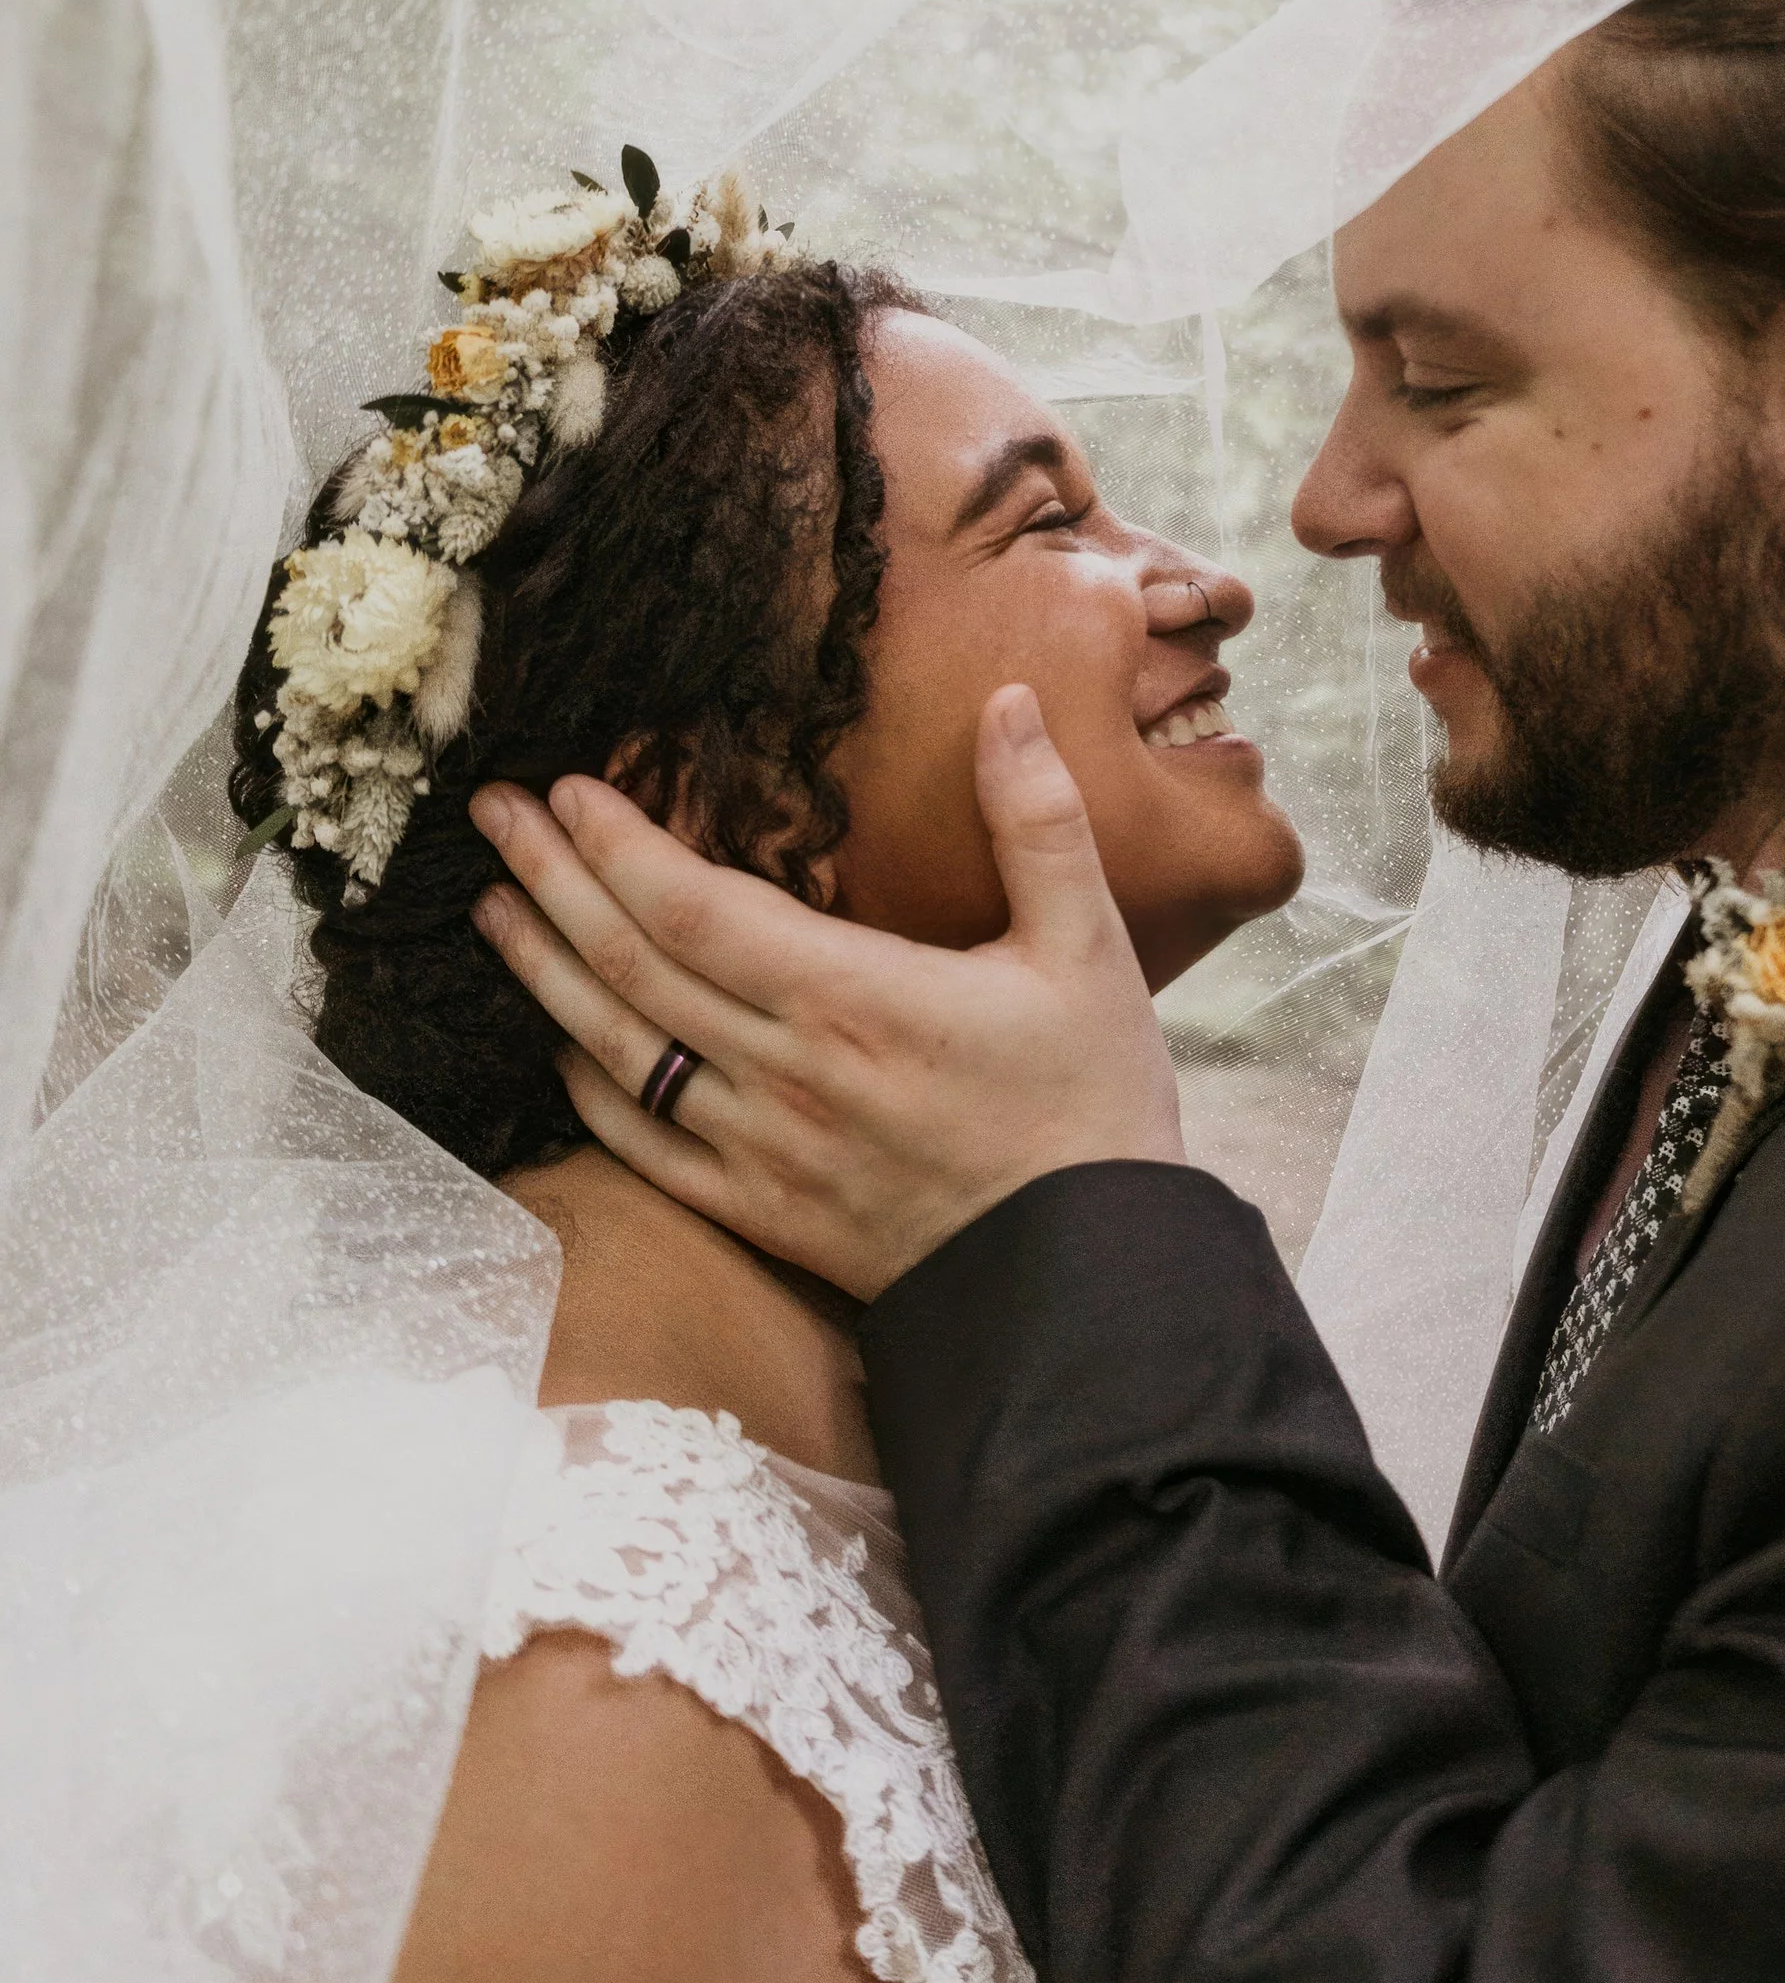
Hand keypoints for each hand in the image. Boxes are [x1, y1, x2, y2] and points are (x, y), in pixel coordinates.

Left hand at [469, 685, 1184, 1299]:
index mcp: (854, 999)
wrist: (1089, 1281)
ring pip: (618, 1053)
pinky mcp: (761, 1215)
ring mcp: (762, 1151)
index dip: (617, 847)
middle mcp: (786, 1074)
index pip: (694, 909)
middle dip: (552, 882)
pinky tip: (557, 1042)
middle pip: (632, 967)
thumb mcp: (1087, 949)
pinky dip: (587, 1088)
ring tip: (495, 908)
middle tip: (493, 816)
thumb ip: (1038, 819)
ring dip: (546, 974)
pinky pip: (642, 1147)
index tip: (568, 790)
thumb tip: (1008, 702)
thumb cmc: (1092, 1108)